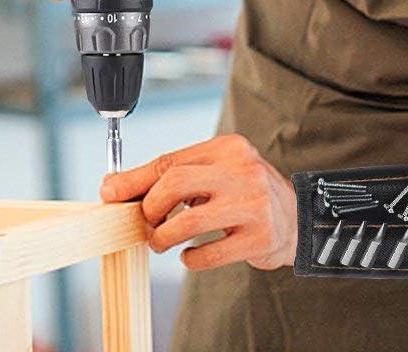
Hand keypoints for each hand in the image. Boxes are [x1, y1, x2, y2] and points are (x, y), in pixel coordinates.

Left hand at [99, 134, 297, 270]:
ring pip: (189, 222)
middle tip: (147, 223)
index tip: (111, 194)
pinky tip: (190, 256)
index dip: (135, 181)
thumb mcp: (213, 174)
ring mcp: (253, 204)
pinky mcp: (259, 237)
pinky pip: (209, 253)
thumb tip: (114, 187)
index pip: (171, 161)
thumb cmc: (244, 194)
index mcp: (228, 148)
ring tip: (162, 242)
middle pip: (175, 183)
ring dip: (164, 237)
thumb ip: (171, 177)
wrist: (296, 220)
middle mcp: (243, 170)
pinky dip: (190, 259)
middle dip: (151, 208)